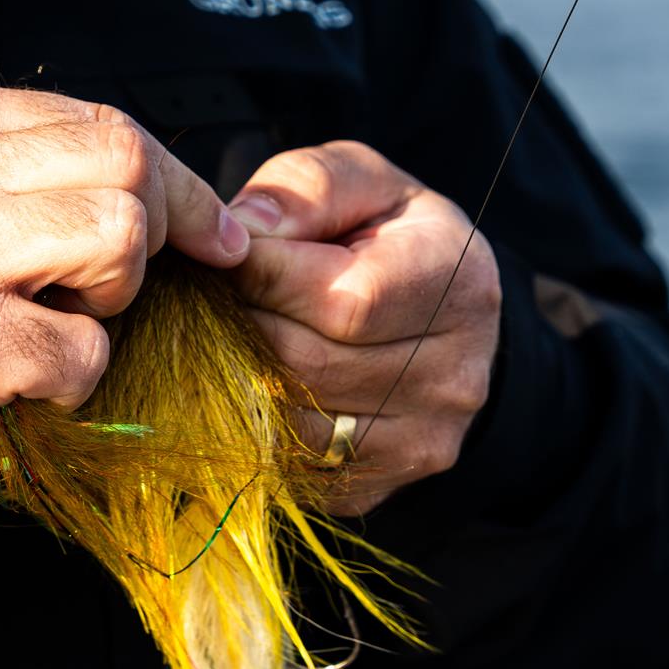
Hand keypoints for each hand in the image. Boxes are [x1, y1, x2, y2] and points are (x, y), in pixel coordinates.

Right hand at [0, 82, 248, 524]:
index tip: (211, 231)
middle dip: (158, 232)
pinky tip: (15, 382)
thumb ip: (22, 171)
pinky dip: (72, 381)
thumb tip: (159, 179)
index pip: (103, 120)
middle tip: (110, 290)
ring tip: (47, 324)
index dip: (177, 182)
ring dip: (111, 302)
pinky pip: (86, 350)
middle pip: (126, 165)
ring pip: (121, 238)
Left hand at [228, 142, 500, 514]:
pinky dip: (251, 425)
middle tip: (208, 296)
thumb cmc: (386, 234)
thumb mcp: (360, 182)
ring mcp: (422, 442)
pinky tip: (244, 381)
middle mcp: (454, 376)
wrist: (436, 313)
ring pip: (293, 421)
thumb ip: (307, 189)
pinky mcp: (380, 485)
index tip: (224, 253)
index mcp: (460, 284)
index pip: (345, 302)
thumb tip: (245, 230)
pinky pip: (289, 464)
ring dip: (236, 378)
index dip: (264, 277)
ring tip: (221, 334)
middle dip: (242, 325)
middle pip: (310, 366)